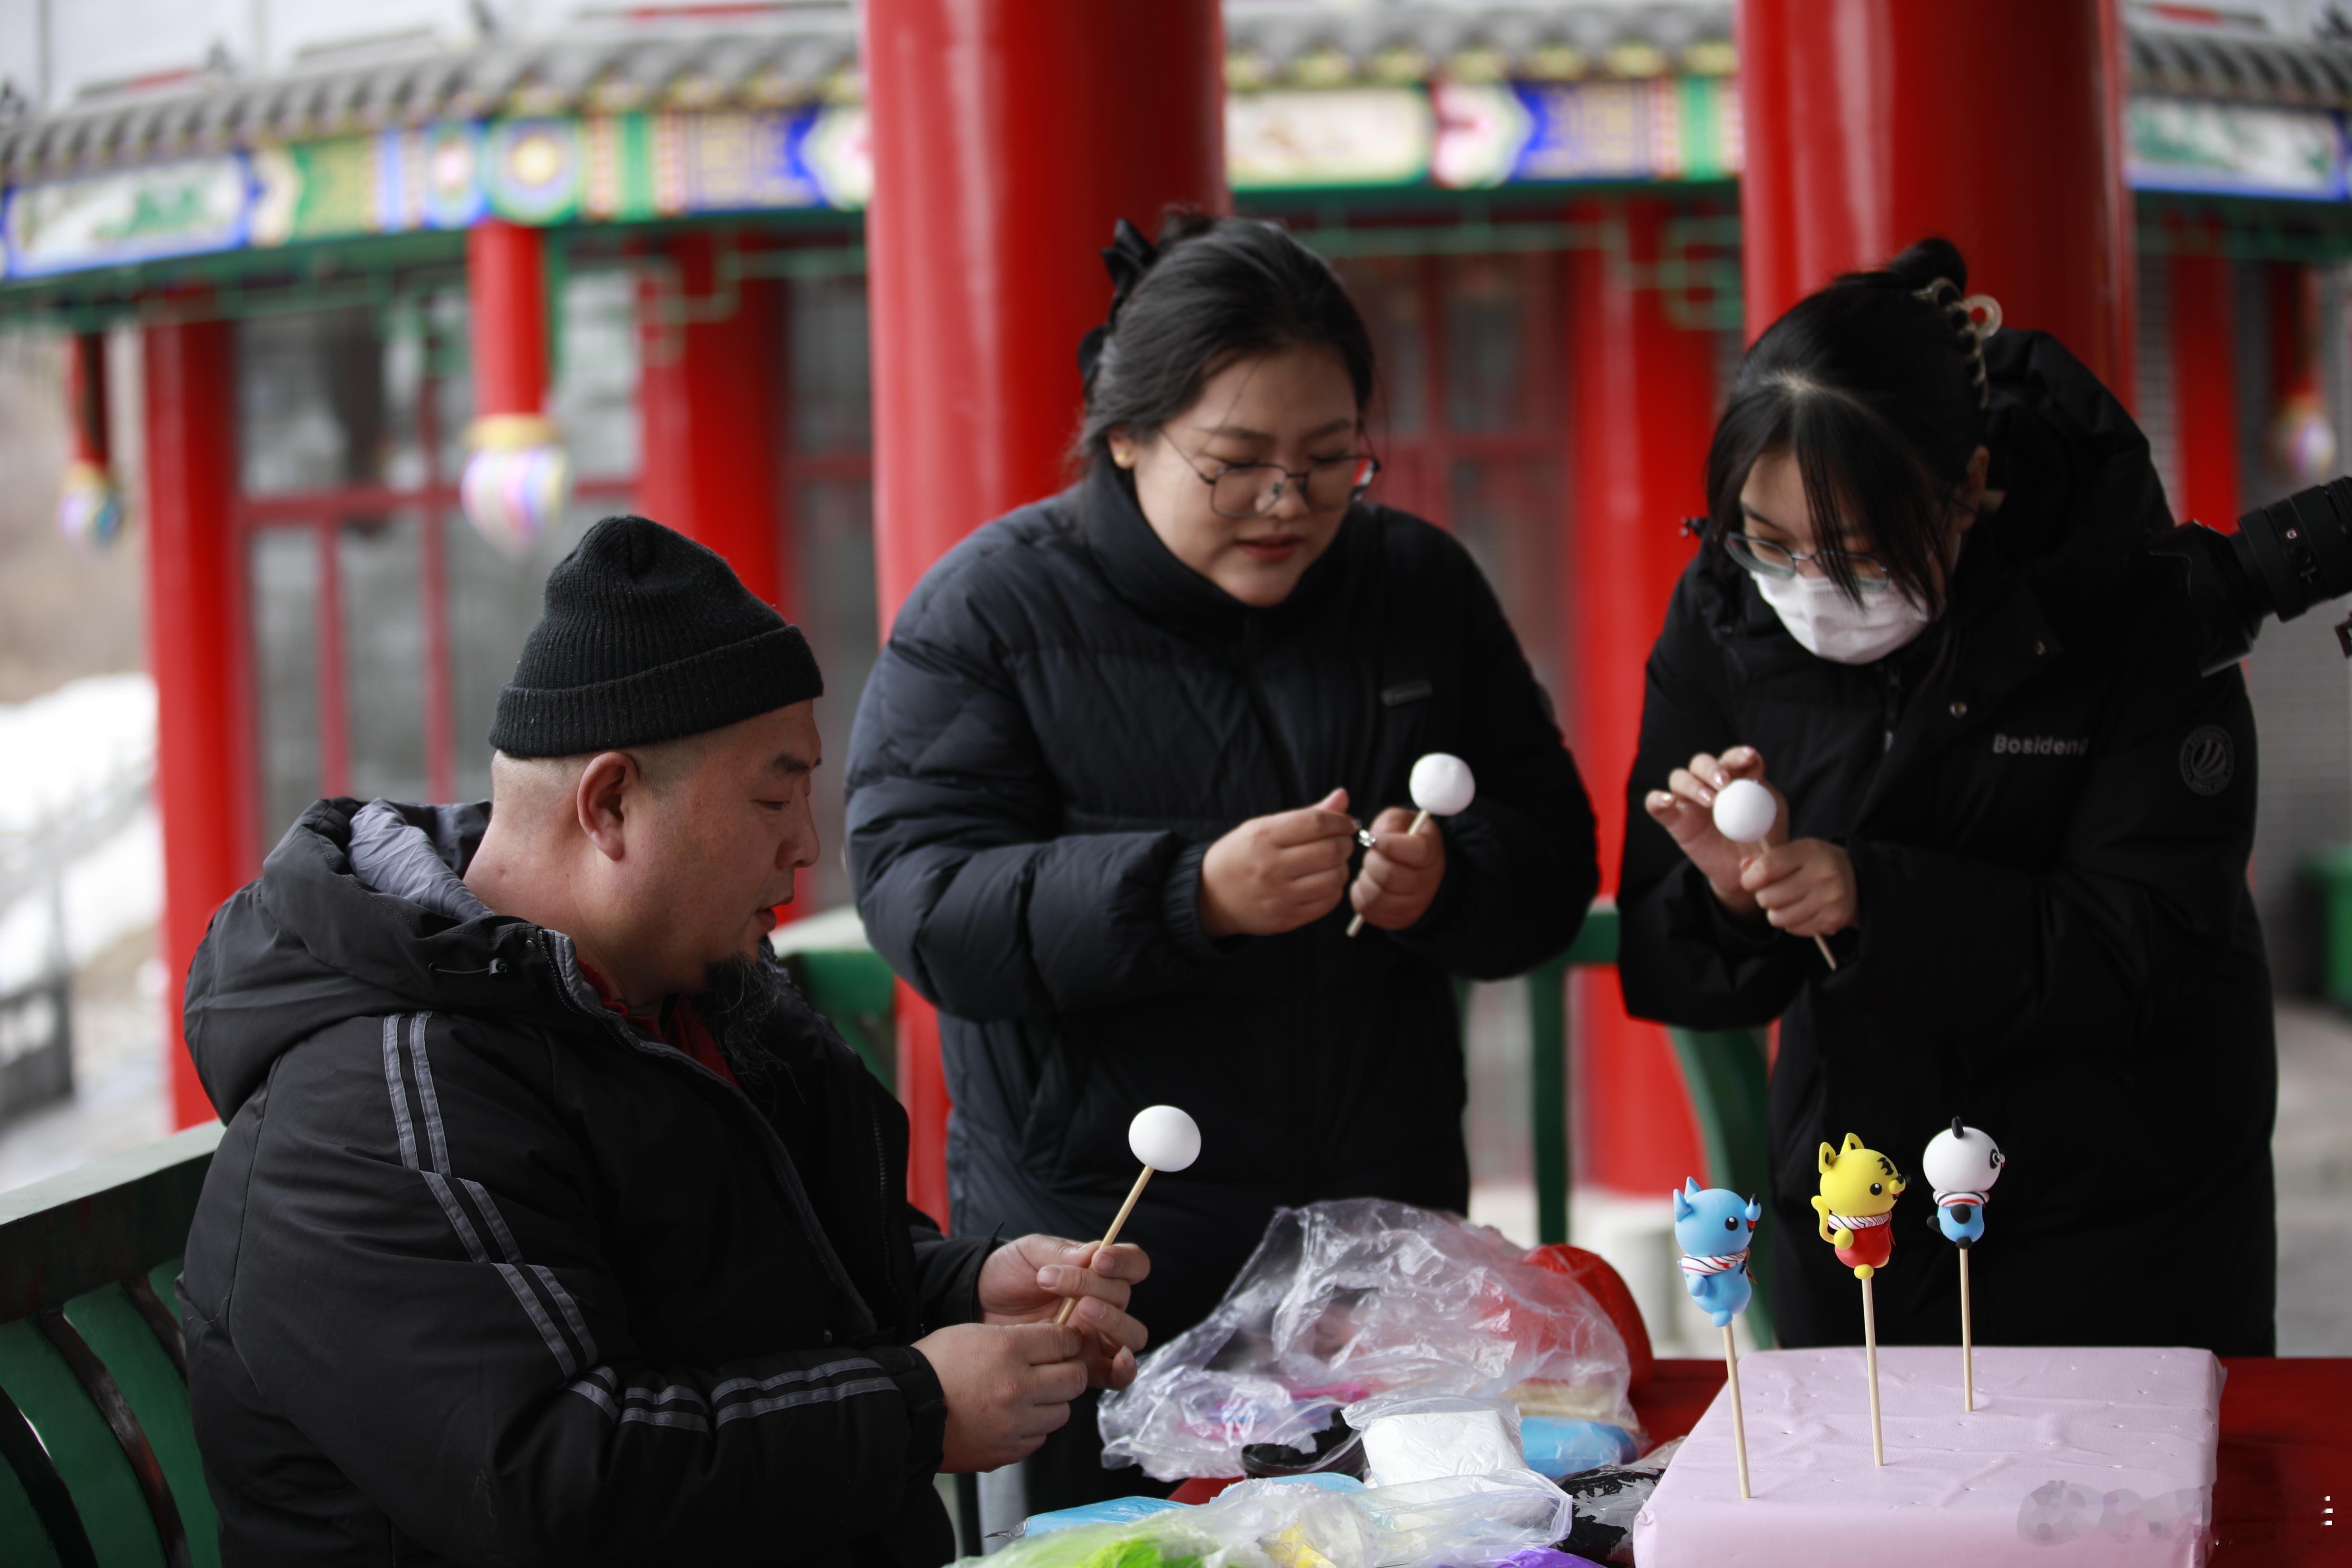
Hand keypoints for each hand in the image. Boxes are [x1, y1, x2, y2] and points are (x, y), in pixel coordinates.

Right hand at [914, 1322, 1089, 1472]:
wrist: (904, 1411)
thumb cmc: (934, 1367)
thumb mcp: (974, 1333)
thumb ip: (1017, 1338)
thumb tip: (1051, 1343)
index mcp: (1007, 1351)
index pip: (1064, 1341)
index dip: (1068, 1340)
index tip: (1065, 1343)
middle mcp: (1017, 1388)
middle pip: (1074, 1379)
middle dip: (1069, 1371)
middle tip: (1056, 1369)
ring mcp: (1014, 1424)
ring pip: (1061, 1412)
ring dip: (1051, 1403)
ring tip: (1030, 1396)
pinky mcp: (1007, 1451)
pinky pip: (1039, 1438)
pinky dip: (1032, 1428)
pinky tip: (1012, 1418)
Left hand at [976, 1234, 1148, 1388]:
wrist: (976, 1305)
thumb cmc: (1005, 1274)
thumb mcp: (1028, 1252)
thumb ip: (1061, 1252)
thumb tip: (1095, 1252)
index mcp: (1096, 1273)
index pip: (1132, 1264)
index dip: (1124, 1261)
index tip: (1098, 1260)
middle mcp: (1102, 1305)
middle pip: (1125, 1298)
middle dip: (1099, 1288)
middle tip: (1058, 1283)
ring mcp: (1094, 1337)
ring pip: (1130, 1335)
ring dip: (1112, 1321)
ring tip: (1081, 1311)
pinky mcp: (1082, 1366)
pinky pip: (1116, 1375)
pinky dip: (1124, 1369)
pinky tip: (1115, 1360)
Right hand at [1199, 789, 1355, 937]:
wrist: (1210, 896)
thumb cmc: (1241, 855)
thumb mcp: (1264, 827)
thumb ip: (1307, 815)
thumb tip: (1343, 797)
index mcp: (1263, 837)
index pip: (1317, 823)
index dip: (1341, 820)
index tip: (1347, 822)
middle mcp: (1271, 867)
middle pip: (1331, 851)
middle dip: (1345, 843)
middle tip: (1341, 842)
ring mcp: (1279, 896)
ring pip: (1334, 878)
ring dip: (1341, 867)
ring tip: (1331, 863)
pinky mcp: (1286, 919)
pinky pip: (1328, 902)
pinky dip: (1333, 889)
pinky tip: (1323, 882)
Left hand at [1348, 806, 1445, 930]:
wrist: (1416, 868)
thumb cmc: (1404, 840)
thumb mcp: (1401, 821)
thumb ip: (1390, 823)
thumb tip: (1375, 838)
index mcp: (1432, 853)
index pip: (1418, 851)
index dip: (1390, 845)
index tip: (1376, 839)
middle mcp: (1428, 882)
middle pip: (1391, 875)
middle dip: (1371, 861)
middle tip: (1371, 854)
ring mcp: (1414, 905)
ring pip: (1376, 896)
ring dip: (1365, 878)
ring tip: (1369, 869)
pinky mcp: (1396, 919)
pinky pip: (1367, 909)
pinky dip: (1360, 894)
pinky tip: (1368, 882)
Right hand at [1642, 745, 1784, 918]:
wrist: (1744, 874)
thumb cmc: (1762, 841)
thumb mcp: (1771, 818)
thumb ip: (1765, 796)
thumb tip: (1757, 779)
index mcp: (1735, 778)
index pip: (1732, 758)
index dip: (1738, 754)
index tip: (1750, 758)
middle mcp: (1708, 784)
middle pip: (1701, 762)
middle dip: (1712, 768)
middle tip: (1724, 783)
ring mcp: (1688, 801)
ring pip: (1679, 777)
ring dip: (1692, 784)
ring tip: (1709, 801)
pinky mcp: (1674, 820)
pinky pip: (1655, 804)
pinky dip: (1657, 799)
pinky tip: (1667, 801)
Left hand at [1740, 837, 1858, 937]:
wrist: (1859, 881)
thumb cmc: (1817, 865)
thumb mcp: (1795, 852)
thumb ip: (1766, 859)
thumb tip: (1744, 868)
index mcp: (1810, 852)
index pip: (1766, 868)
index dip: (1749, 878)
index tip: (1750, 881)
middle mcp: (1822, 875)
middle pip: (1768, 897)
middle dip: (1763, 897)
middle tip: (1773, 892)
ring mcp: (1829, 899)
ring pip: (1778, 917)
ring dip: (1776, 912)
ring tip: (1787, 903)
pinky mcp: (1833, 919)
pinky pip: (1794, 929)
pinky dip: (1791, 923)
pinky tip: (1802, 911)